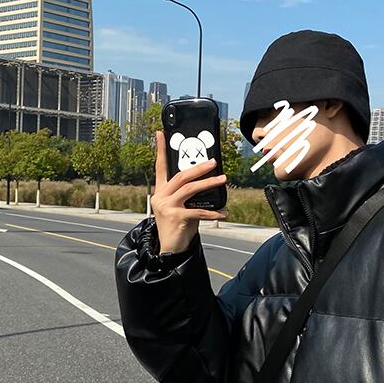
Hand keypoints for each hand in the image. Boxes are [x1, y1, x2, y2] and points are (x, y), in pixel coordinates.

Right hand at [151, 129, 227, 252]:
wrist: (170, 249)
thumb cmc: (178, 226)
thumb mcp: (180, 207)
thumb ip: (188, 196)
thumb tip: (207, 183)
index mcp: (161, 191)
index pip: (160, 166)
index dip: (161, 149)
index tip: (160, 133)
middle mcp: (161, 196)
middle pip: (181, 176)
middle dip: (198, 167)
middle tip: (214, 162)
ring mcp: (167, 207)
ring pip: (189, 189)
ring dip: (208, 183)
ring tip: (222, 180)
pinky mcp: (176, 218)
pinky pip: (197, 211)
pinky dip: (212, 212)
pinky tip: (223, 213)